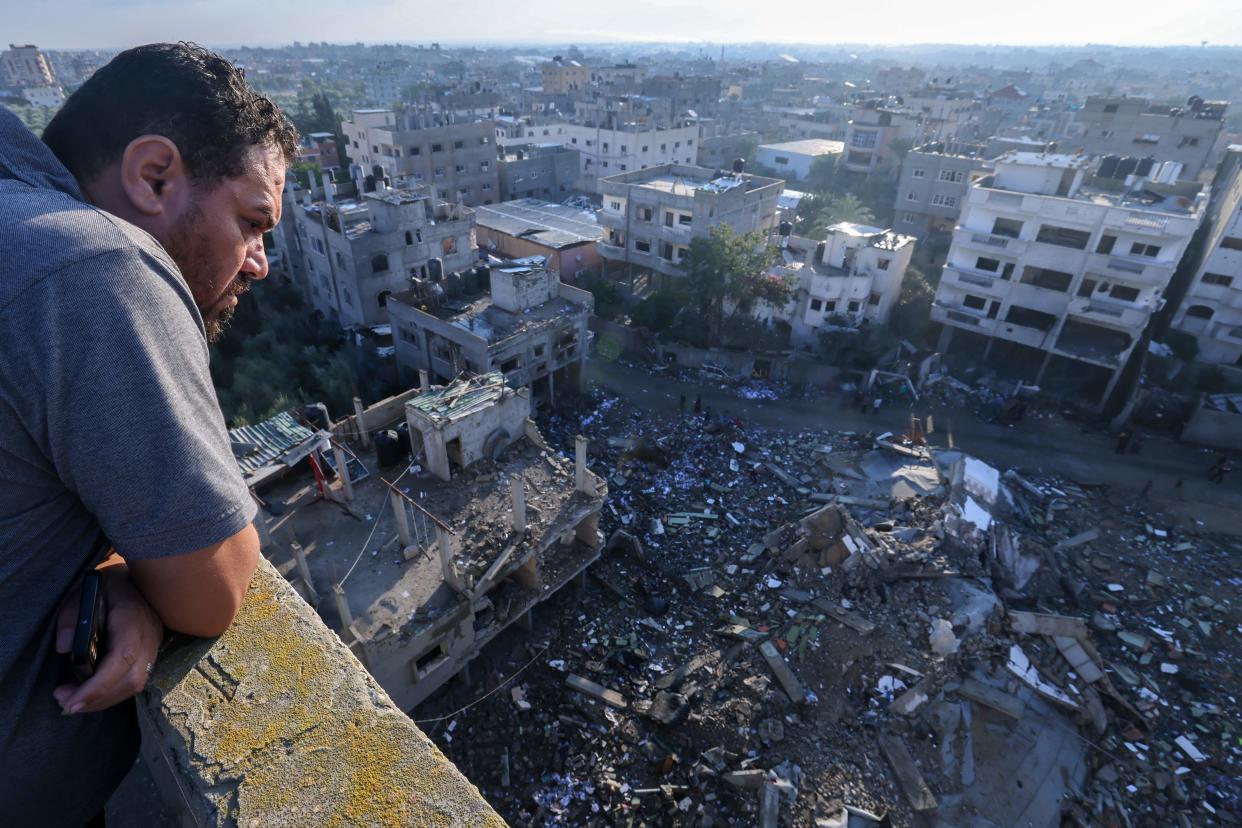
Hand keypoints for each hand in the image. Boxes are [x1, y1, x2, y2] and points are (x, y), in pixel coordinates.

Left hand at [53, 565, 163, 713]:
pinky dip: (114, 691)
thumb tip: (63, 648)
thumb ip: (71, 617)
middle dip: (97, 699)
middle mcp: (149, 636)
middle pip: (130, 680)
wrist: (141, 574)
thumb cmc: (108, 584)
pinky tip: (92, 692)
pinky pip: (136, 678)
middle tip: (64, 704)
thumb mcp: (83, 592)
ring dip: (105, 699)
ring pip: (136, 684)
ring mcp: (154, 645)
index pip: (120, 660)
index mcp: (132, 620)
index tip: (70, 702)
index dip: (98, 687)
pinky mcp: (151, 651)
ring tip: (74, 701)